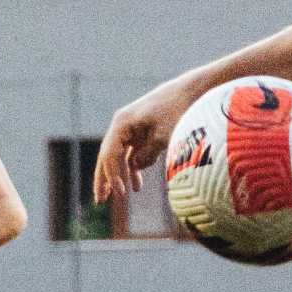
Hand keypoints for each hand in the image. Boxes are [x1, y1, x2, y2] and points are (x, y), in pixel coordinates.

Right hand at [94, 84, 188, 200]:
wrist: (191, 91)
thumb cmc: (177, 111)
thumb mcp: (163, 136)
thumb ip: (147, 154)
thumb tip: (135, 167)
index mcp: (122, 123)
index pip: (110, 154)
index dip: (113, 175)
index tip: (122, 194)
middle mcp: (122, 126)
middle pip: (108, 156)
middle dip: (105, 178)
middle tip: (100, 200)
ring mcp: (132, 129)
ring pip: (119, 157)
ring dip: (118, 176)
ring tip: (116, 197)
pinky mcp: (142, 133)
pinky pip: (133, 154)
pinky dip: (134, 169)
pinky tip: (137, 186)